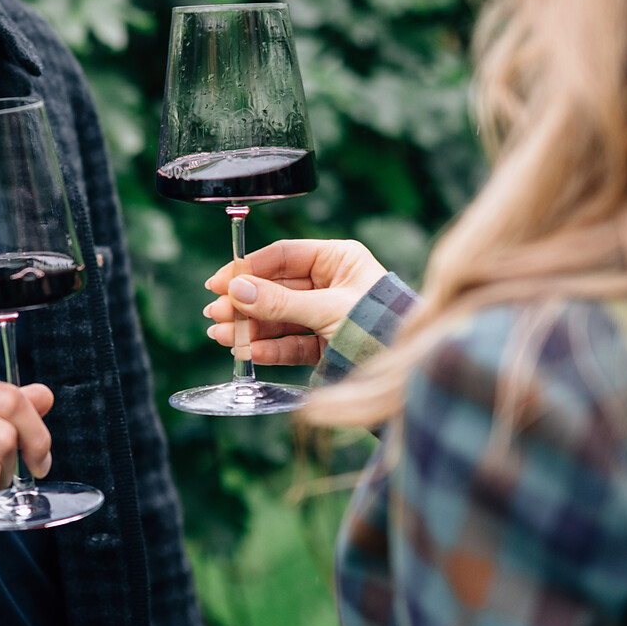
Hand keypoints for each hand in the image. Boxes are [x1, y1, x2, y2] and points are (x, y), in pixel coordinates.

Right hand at [201, 239, 389, 364]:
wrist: (409, 369)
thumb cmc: (381, 326)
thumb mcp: (328, 309)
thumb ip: (280, 302)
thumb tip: (237, 290)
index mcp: (340, 260)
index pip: (284, 256)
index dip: (249, 269)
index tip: (220, 283)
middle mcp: (332, 284)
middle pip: (276, 289)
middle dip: (245, 304)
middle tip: (217, 314)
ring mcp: (328, 315)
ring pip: (280, 318)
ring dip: (251, 328)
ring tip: (224, 337)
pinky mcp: (327, 344)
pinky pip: (293, 343)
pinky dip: (270, 348)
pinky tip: (250, 352)